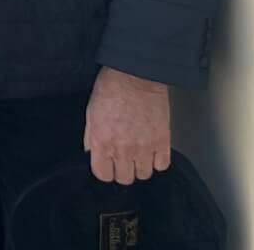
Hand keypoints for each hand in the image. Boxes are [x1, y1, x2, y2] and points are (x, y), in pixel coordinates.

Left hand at [84, 67, 170, 185]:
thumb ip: (91, 137)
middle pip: (124, 178)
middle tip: (123, 157)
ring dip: (140, 166)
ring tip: (137, 152)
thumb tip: (92, 153)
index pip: (103, 175)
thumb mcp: (91, 112)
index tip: (107, 164)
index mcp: (102, 142)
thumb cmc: (112, 88)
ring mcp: (144, 147)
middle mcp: (122, 149)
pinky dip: (157, 160)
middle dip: (122, 169)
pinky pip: (161, 165)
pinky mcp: (162, 142)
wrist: (136, 75)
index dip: (105, 170)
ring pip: (143, 175)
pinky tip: (151, 149)